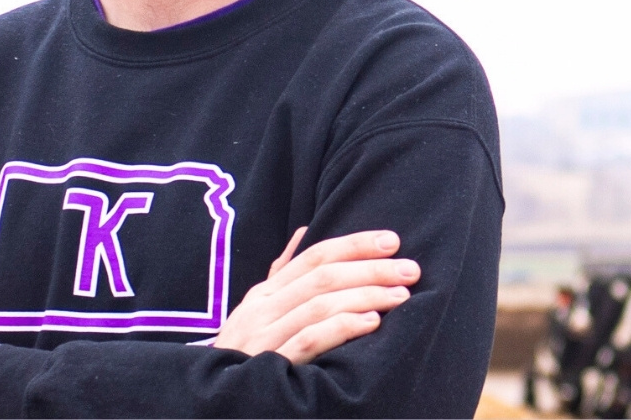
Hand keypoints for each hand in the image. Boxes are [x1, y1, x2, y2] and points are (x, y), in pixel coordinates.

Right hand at [208, 228, 419, 362]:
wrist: (220, 399)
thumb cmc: (247, 354)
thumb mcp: (257, 311)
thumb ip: (283, 274)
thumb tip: (303, 231)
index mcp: (264, 294)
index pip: (313, 256)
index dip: (354, 245)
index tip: (392, 241)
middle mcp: (262, 309)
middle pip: (323, 277)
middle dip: (371, 269)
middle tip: (410, 270)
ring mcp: (265, 337)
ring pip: (320, 305)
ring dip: (366, 296)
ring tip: (400, 296)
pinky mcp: (273, 365)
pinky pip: (310, 340)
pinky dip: (343, 327)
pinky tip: (372, 323)